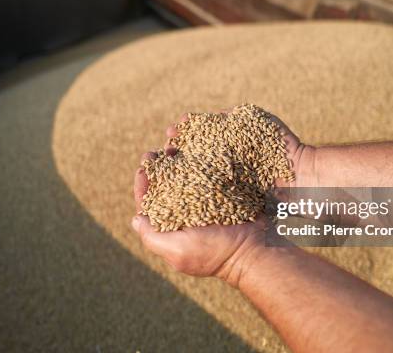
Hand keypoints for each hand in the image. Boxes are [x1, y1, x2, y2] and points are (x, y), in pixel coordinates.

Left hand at [130, 109, 313, 285]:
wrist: (257, 248)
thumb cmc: (216, 253)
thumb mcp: (178, 250)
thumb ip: (152, 236)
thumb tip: (135, 218)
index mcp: (174, 226)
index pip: (151, 203)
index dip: (144, 184)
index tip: (143, 167)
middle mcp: (190, 211)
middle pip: (169, 182)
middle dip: (162, 164)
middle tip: (159, 150)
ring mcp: (210, 199)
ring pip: (189, 171)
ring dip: (181, 154)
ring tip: (177, 139)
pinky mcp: (228, 190)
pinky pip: (213, 168)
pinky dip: (205, 154)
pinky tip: (201, 141)